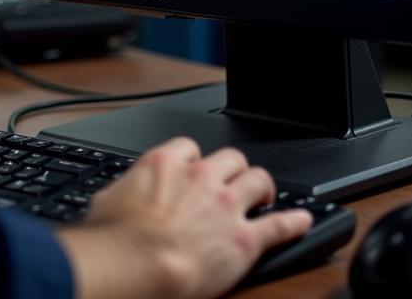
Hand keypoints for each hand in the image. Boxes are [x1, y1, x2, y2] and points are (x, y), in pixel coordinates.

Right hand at [59, 138, 312, 298]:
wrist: (139, 264)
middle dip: (233, 168)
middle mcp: (201, 177)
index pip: (189, 147)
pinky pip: (279, 224)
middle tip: (234, 182)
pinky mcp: (245, 239)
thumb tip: (119, 196)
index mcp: (166, 163)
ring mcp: (226, 206)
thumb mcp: (108, 199)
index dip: (193, 160)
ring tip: (265, 195)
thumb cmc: (116, 239)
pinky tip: (303, 220)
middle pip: (231, 157)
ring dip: (262, 186)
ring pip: (258, 179)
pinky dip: (294, 222)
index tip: (193, 171)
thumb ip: (126, 190)